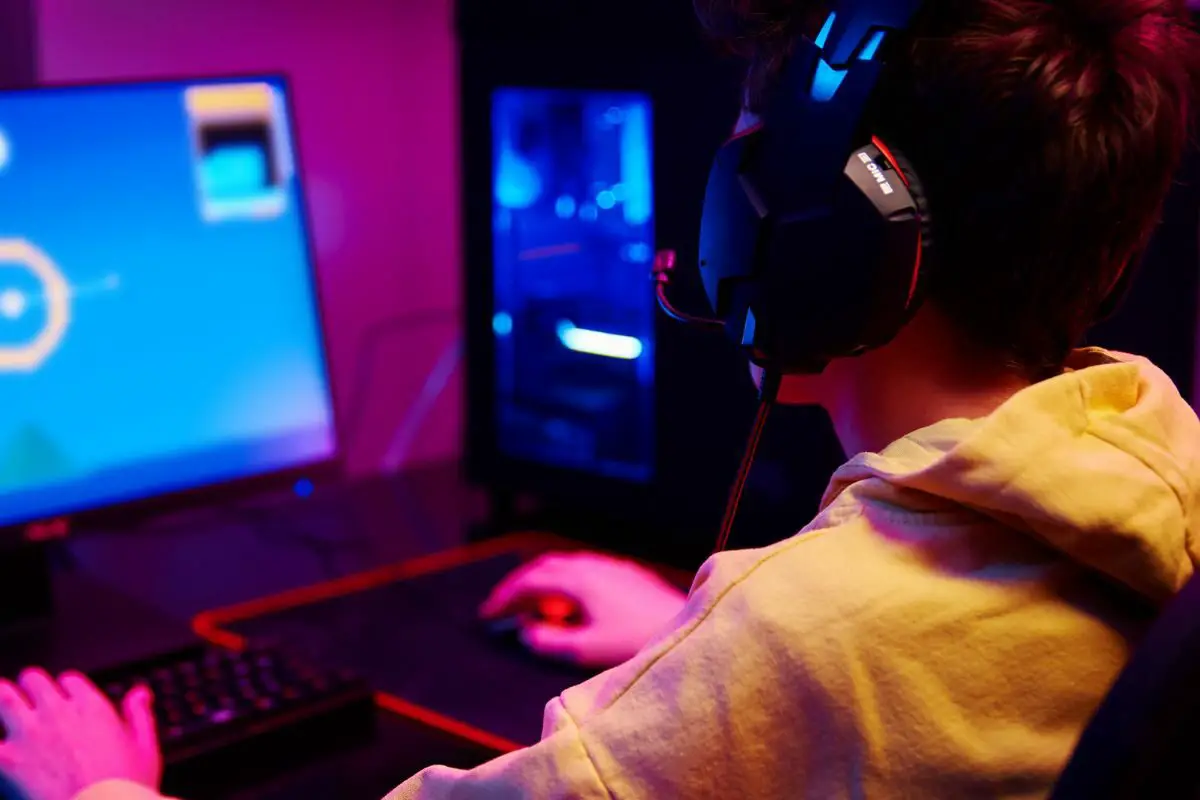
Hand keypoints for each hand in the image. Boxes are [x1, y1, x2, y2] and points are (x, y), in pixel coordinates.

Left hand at [0, 669, 160, 799]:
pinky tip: (1, 755)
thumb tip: (140, 694)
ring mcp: (27, 733)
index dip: (65, 689)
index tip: (64, 700)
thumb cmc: (123, 788)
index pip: (69, 680)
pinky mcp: (4, 758)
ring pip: (3, 695)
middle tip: (27, 700)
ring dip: (3, 698)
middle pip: (33, 680)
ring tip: (2, 706)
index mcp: (91, 707)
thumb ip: (140, 715)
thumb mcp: (145, 749)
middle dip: (30, 687)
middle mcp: (57, 712)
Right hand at [481, 552, 687, 668]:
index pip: (530, 581)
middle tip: (503, 606)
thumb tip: (526, 630)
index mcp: (579, 580)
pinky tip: (570, 604)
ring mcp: (612, 567)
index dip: (505, 596)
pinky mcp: (628, 575)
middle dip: (519, 585)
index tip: (488, 614)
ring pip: (566, 566)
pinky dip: (564, 583)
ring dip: (543, 583)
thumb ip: (548, 640)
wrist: (687, 627)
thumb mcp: (585, 650)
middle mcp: (593, 566)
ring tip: (532, 607)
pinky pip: (585, 570)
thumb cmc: (638, 642)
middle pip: (545, 567)